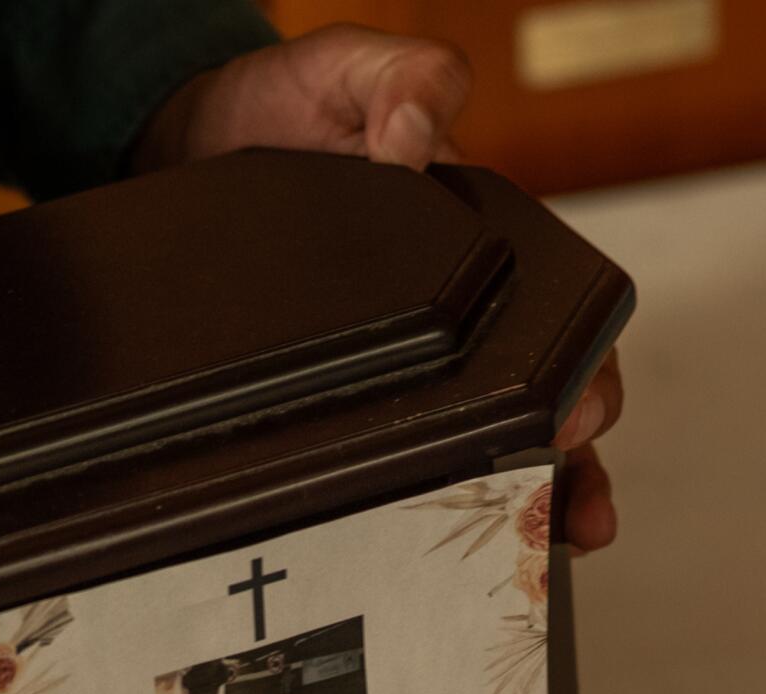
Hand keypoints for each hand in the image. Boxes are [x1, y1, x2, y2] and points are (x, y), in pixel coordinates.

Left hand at [134, 25, 624, 552]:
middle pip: (540, 405)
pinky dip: (413, 509)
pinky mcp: (347, 398)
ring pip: (481, 449)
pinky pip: (389, 461)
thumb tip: (419, 133)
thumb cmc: (277, 110)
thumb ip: (398, 76)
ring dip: (521, 506)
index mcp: (484, 246)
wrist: (179, 150)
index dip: (585, 369)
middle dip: (570, 464)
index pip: (565, 317)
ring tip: (540, 553)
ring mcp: (404, 366)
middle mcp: (459, 317)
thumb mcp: (340, 69)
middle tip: (570, 503)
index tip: (580, 408)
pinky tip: (420, 550)